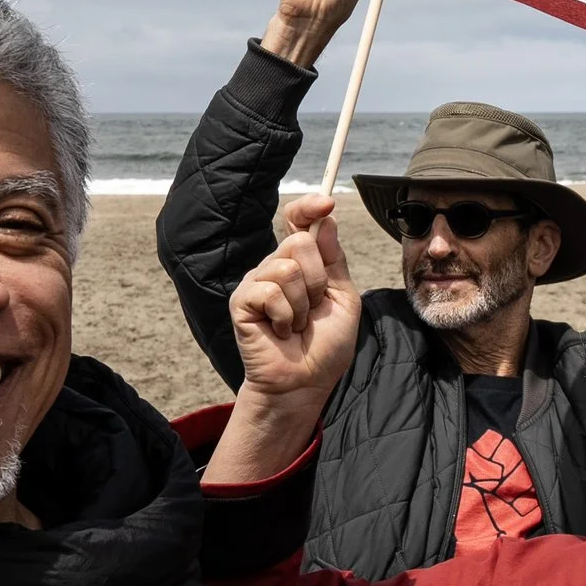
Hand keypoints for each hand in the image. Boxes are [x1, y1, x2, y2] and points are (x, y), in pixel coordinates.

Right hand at [228, 195, 359, 402]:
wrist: (305, 382)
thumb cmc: (324, 345)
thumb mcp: (343, 297)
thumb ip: (334, 259)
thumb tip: (325, 218)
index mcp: (300, 263)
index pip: (298, 221)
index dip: (309, 206)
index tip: (326, 203)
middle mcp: (274, 266)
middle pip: (299, 243)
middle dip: (318, 281)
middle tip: (313, 310)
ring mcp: (256, 282)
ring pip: (287, 267)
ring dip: (302, 304)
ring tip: (297, 325)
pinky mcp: (242, 301)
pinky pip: (271, 291)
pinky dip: (286, 316)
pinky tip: (281, 331)